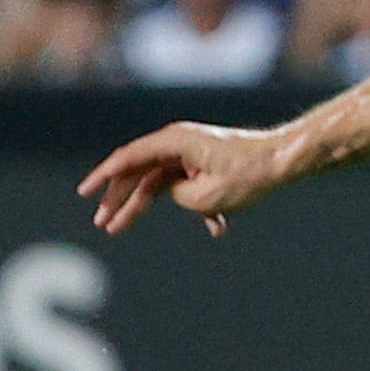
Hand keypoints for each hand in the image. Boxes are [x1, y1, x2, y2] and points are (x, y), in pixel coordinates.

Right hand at [78, 122, 286, 236]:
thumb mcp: (206, 195)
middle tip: (101, 222)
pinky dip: (198, 209)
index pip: (129, 159)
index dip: (104, 177)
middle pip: (137, 172)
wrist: (284, 161)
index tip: (85, 193)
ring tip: (118, 227)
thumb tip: (174, 193)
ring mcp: (190, 154)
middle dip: (117, 198)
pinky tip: (219, 229)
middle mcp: (178, 143)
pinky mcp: (203, 165)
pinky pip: (185, 187)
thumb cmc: (248, 174)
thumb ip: (178, 195)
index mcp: (174, 142)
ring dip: (141, 206)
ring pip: (156, 182)